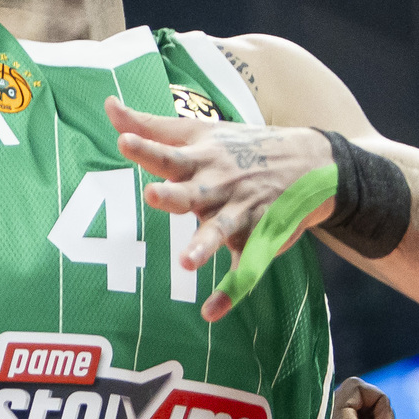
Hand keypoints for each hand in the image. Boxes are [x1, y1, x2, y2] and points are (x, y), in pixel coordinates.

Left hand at [105, 98, 333, 321]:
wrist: (309, 163)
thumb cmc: (240, 147)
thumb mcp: (198, 132)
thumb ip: (151, 126)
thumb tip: (109, 106)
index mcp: (202, 160)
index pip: (169, 154)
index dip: (146, 148)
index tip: (124, 140)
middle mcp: (219, 186)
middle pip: (193, 193)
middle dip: (174, 196)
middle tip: (153, 195)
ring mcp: (241, 214)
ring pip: (220, 232)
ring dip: (204, 246)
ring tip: (186, 263)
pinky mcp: (258, 240)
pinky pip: (245, 268)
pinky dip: (231, 291)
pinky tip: (211, 312)